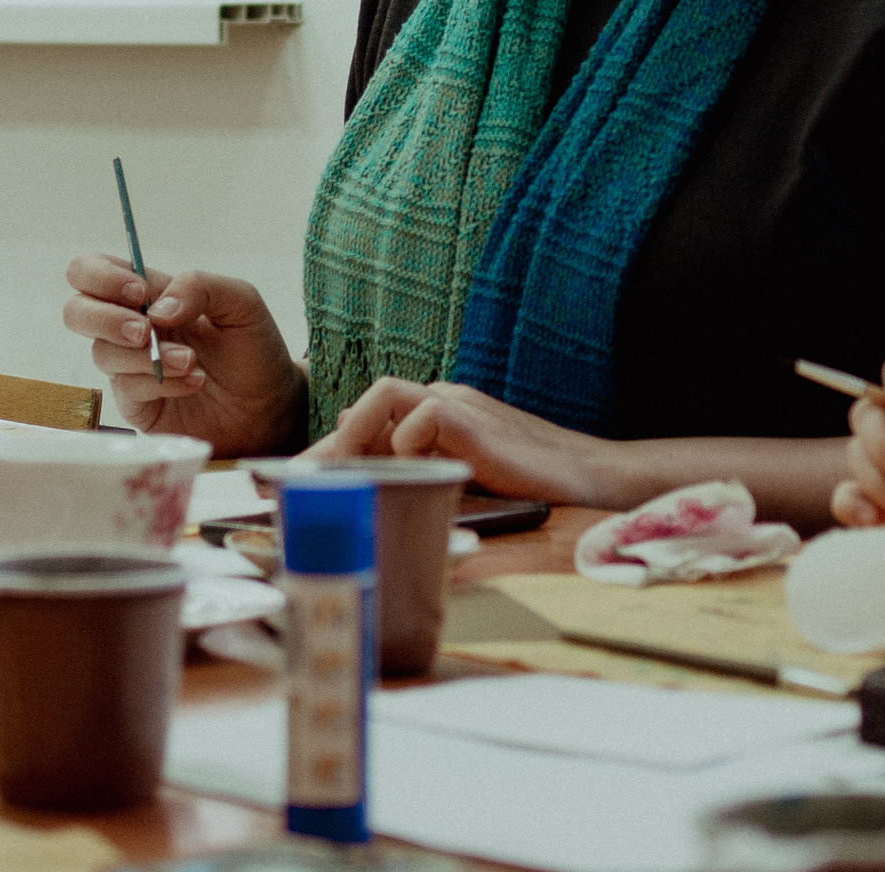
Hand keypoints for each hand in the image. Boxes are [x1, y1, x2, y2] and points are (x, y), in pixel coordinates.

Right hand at [61, 254, 302, 455]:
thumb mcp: (241, 303)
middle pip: (75, 311)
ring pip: (102, 353)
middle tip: (146, 330)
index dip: (101, 276)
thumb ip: (201, 286)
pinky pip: (127, 388)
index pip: (93, 271)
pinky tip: (193, 383)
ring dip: (149, 355)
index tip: (139, 291)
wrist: (271, 406)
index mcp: (151, 294)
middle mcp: (132, 327)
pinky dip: (162, 383)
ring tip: (192, 362)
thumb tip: (155, 308)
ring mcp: (130, 368)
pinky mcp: (136, 404)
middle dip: (104, 318)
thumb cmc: (253, 349)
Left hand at [311, 377, 635, 508]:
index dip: (330, 452)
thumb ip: (422, 473)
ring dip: (354, 436)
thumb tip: (363, 473)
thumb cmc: (530, 485)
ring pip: (384, 395)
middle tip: (300, 489)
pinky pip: (421, 416)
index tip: (295, 487)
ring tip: (342, 479)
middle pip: (367, 404)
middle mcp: (443, 400)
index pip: (370, 420)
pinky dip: (404, 445)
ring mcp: (459, 406)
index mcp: (437, 413)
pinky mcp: (475, 422)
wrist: (590, 478)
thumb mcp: (463, 482)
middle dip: (328, 447)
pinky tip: (409, 478)